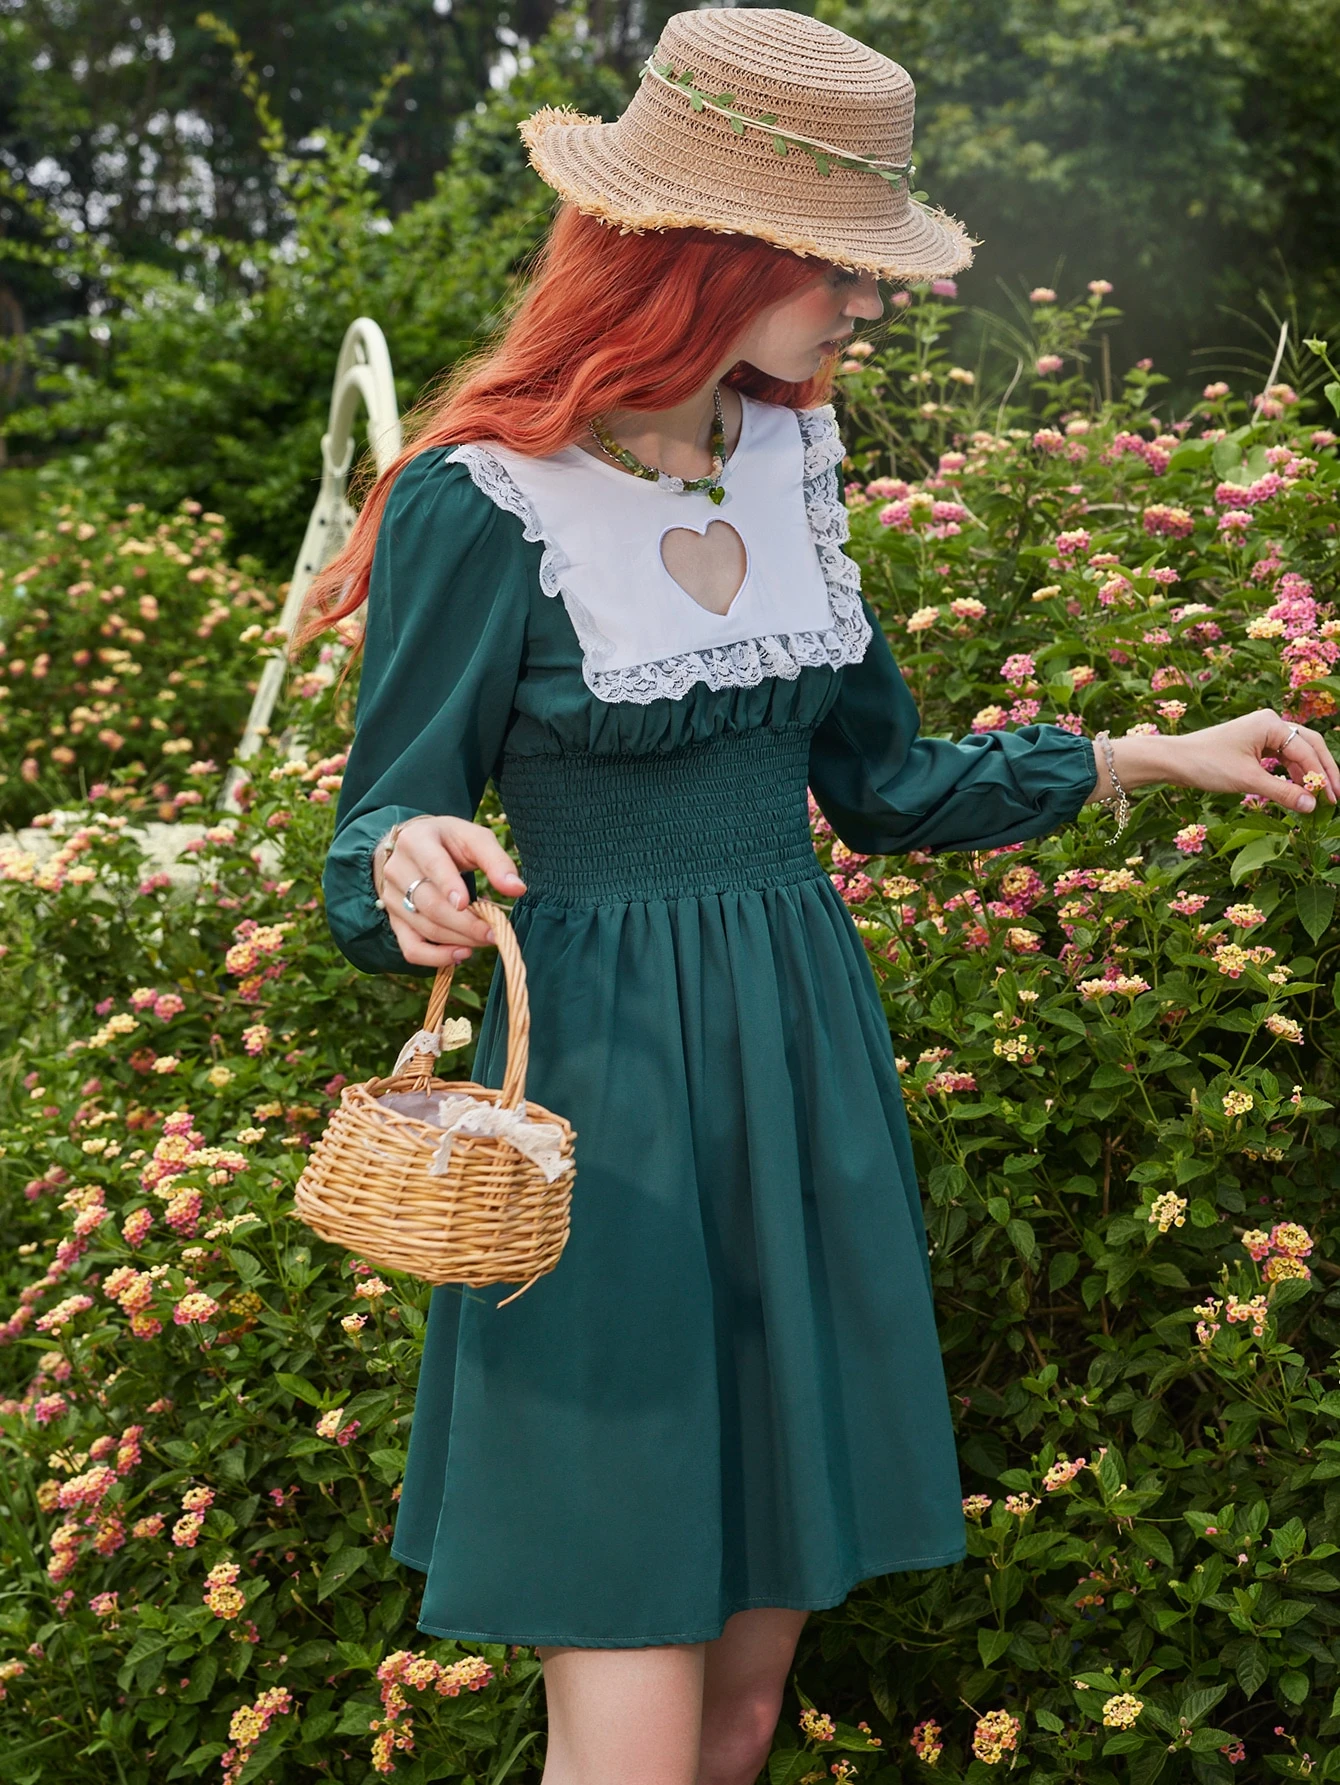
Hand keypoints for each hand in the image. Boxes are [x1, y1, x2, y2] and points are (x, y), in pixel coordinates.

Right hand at [373, 815, 525, 967]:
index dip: (448, 885)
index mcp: (416, 841)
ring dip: (459, 939)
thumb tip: (517, 889)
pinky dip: (436, 958)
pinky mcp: (395, 920)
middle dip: (465, 923)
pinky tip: (461, 954)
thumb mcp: (473, 839)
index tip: (466, 904)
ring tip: (486, 939)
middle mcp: (397, 869)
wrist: (412, 846)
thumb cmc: (449, 842)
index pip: (432, 865)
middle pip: (430, 904)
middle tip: (494, 932)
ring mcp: (392, 897)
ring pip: (425, 927)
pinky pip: (411, 948)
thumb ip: (496, 861)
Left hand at [1095, 710, 1339, 815]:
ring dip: (1307, 774)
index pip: (1308, 751)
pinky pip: (1280, 758)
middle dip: (1323, 771)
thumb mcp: (1248, 781)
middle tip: (1335, 797)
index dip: (1323, 776)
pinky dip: (1290, 774)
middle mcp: (1270, 723)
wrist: (1172, 761)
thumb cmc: (1206, 764)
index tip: (1332, 800)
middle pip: (1309, 746)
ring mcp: (1261, 733)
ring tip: (1318, 798)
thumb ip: (1283, 792)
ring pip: (1296, 753)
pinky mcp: (1253, 745)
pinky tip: (1297, 790)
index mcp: (1271, 724)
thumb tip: (1312, 805)